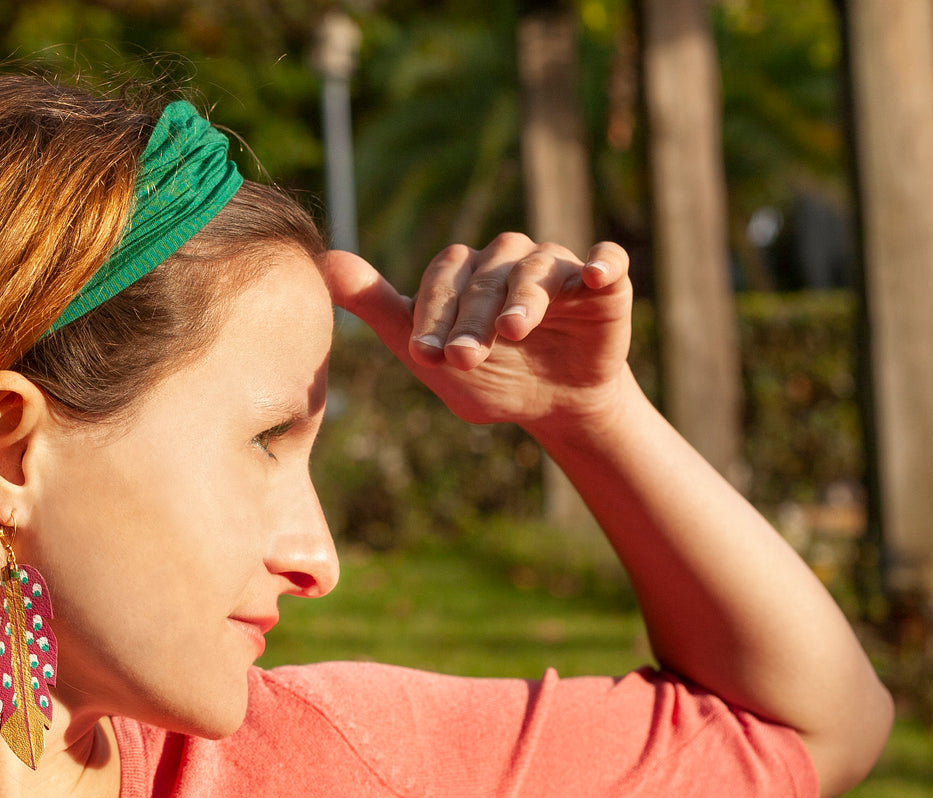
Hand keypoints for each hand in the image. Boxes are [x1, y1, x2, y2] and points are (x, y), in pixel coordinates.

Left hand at [321, 233, 634, 434]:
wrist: (550, 404)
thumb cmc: (485, 374)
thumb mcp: (427, 353)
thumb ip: (379, 308)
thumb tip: (323, 262)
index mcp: (464, 271)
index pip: (443, 280)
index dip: (433, 315)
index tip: (425, 354)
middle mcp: (508, 259)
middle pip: (486, 279)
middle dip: (472, 320)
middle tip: (464, 358)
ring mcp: (556, 267)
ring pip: (537, 269)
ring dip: (524, 297)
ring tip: (514, 329)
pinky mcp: (605, 283)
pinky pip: (609, 263)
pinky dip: (604, 265)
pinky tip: (596, 276)